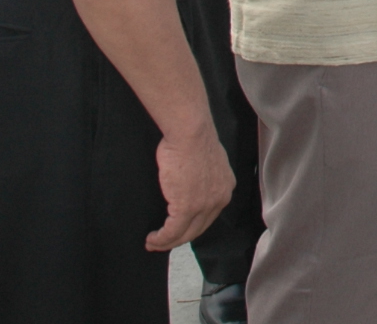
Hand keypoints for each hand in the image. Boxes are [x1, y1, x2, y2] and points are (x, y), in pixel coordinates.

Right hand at [146, 124, 233, 251]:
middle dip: (179, 238)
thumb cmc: (192, 138)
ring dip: (167, 242)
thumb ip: (202, 175)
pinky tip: (152, 239)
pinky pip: (172, 231)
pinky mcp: (187, 207)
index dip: (192, 225)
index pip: (209, 214)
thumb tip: (189, 183)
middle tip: (162, 242)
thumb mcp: (205, 160)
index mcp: (225, 186)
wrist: (190, 132)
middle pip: (198, 228)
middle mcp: (219, 199)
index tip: (178, 230)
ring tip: (153, 243)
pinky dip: (161, 239)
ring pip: (185, 234)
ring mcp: (204, 205)